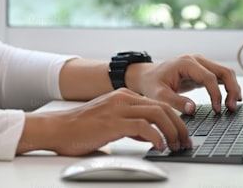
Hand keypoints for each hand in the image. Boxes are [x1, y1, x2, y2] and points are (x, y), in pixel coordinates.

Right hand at [18, 88, 189, 155]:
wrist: (57, 129)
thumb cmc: (79, 129)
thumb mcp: (111, 123)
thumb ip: (130, 126)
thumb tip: (150, 135)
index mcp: (123, 96)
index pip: (159, 104)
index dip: (175, 119)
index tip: (183, 134)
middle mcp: (123, 98)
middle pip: (163, 107)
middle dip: (179, 126)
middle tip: (185, 142)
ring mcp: (118, 109)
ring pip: (157, 114)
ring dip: (172, 131)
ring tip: (176, 146)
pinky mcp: (113, 122)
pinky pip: (144, 127)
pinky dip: (156, 136)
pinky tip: (159, 146)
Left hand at [125, 54, 242, 113]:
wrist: (147, 75)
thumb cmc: (151, 83)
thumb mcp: (159, 95)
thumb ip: (175, 102)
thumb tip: (193, 109)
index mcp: (186, 63)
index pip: (209, 77)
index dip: (216, 94)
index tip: (217, 110)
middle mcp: (196, 60)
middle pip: (223, 71)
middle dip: (232, 89)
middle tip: (232, 108)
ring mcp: (201, 64)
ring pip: (225, 73)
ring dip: (233, 88)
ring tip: (233, 106)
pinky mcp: (202, 71)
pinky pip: (220, 77)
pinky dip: (228, 87)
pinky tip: (231, 100)